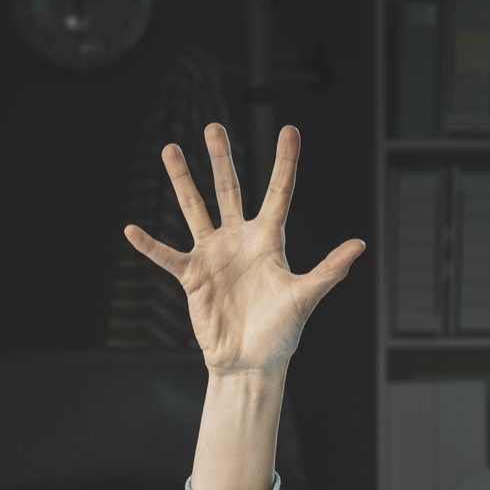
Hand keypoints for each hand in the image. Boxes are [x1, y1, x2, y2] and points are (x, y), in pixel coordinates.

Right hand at [125, 124, 364, 375]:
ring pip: (195, 209)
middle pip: (228, 189)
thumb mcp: (305, 297)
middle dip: (221, 158)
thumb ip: (328, 270)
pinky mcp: (192, 276)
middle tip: (213, 127)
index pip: (279, 193)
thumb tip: (359, 245)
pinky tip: (131, 229)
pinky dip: (149, 245)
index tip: (290, 130)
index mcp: (269, 240)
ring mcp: (213, 255)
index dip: (285, 162)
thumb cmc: (282, 332)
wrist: (251, 362)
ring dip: (181, 181)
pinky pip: (166, 255)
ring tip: (169, 149)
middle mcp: (239, 240)